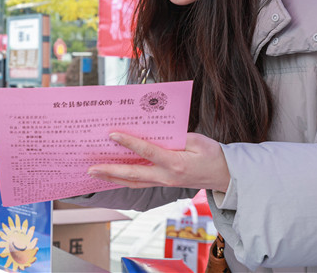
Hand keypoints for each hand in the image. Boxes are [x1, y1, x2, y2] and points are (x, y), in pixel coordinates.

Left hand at [86, 132, 230, 191]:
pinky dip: (125, 179)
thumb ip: (174, 136)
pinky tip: (112, 175)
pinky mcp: (164, 184)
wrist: (225, 176)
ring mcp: (165, 183)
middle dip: (110, 170)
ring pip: (134, 182)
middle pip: (133, 174)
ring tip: (95, 173)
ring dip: (113, 178)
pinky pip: (141, 182)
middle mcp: (167, 176)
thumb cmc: (213, 154)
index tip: (112, 134)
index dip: (129, 142)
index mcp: (176, 163)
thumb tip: (152, 132)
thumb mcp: (197, 139)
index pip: (147, 151)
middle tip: (91, 168)